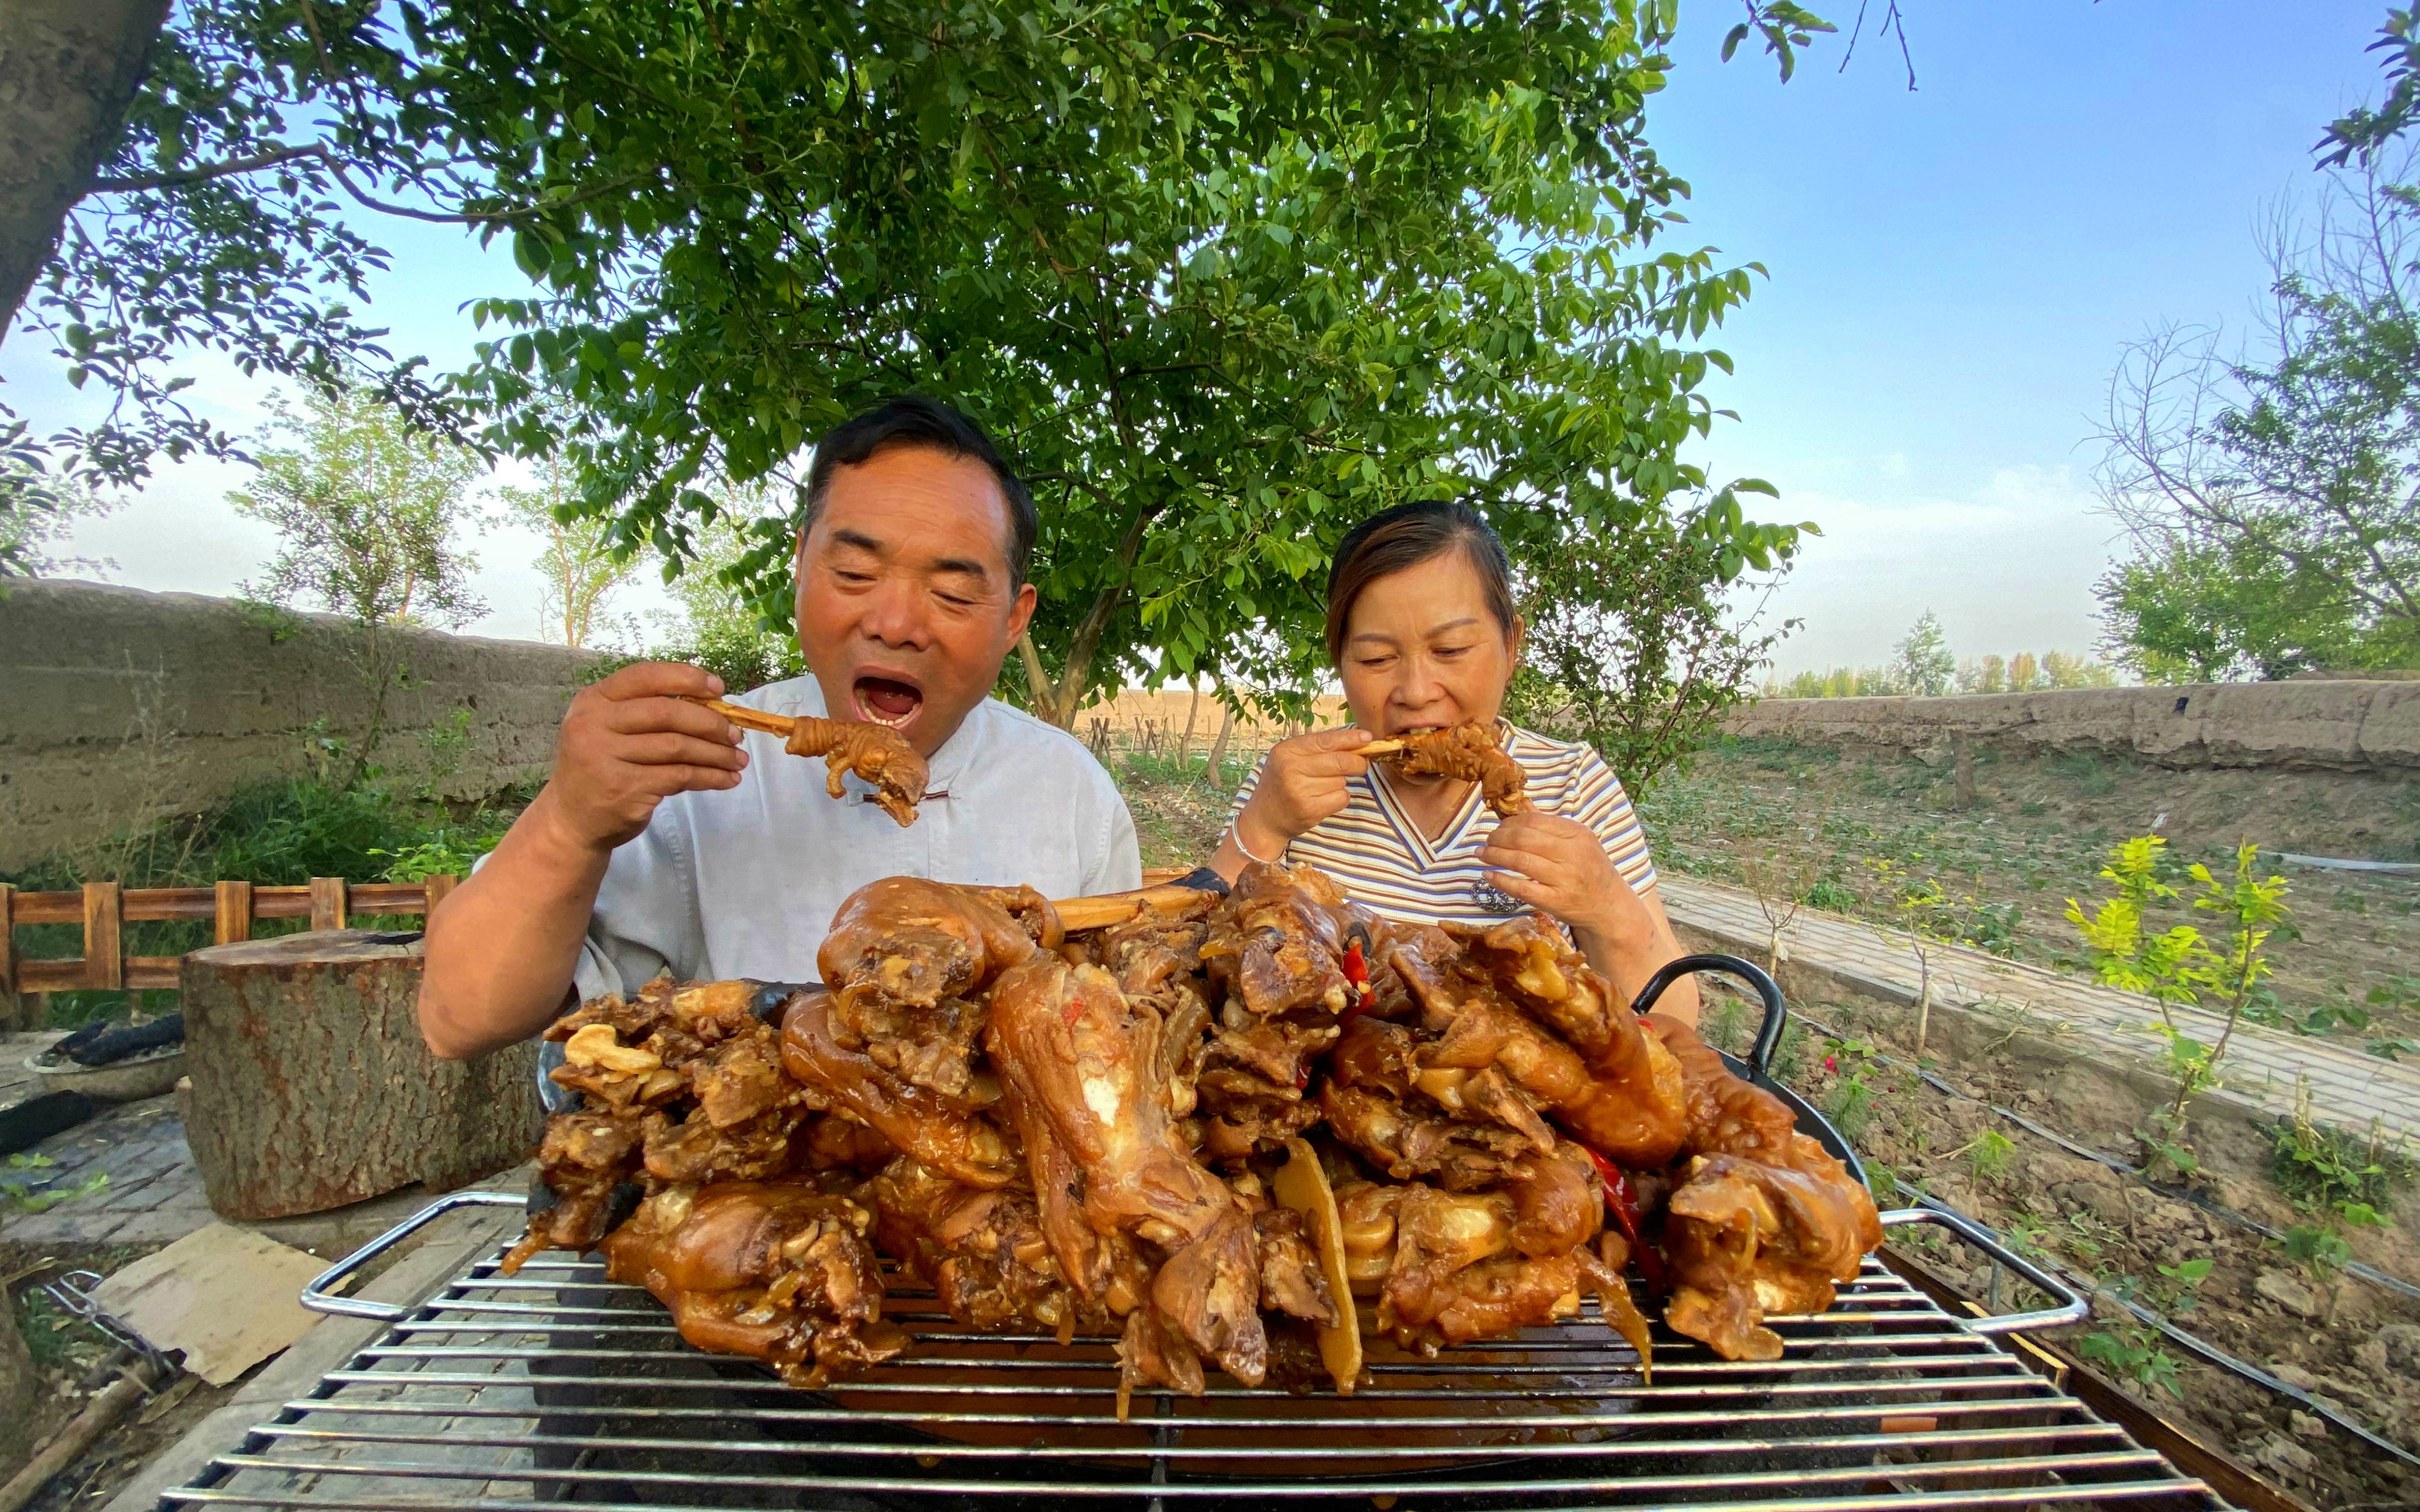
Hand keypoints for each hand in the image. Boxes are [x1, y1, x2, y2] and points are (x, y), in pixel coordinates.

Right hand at [536, 662, 749, 853]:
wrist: (572, 820)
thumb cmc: (601, 767)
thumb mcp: (609, 729)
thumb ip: (646, 712)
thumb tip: (713, 706)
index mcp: (593, 701)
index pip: (644, 676)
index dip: (685, 678)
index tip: (718, 688)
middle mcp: (594, 725)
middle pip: (667, 713)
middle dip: (710, 723)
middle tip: (736, 734)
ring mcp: (606, 758)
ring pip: (678, 747)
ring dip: (717, 754)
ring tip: (739, 759)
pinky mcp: (625, 789)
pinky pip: (680, 777)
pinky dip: (710, 778)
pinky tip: (727, 779)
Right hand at [1232, 725, 1373, 857]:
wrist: (1264, 818)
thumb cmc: (1282, 783)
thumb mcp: (1290, 758)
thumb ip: (1318, 748)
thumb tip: (1358, 741)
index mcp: (1287, 750)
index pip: (1326, 740)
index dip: (1351, 739)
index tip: (1368, 737)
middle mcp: (1291, 768)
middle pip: (1340, 761)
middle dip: (1357, 763)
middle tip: (1361, 766)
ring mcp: (1300, 790)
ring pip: (1342, 781)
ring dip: (1340, 783)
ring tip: (1321, 788)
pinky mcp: (1309, 810)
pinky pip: (1341, 798)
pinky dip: (1339, 798)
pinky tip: (1324, 800)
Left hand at [1476, 809, 1648, 945]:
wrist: (1609, 905)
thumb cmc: (1589, 868)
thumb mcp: (1577, 841)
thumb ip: (1548, 823)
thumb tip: (1521, 802)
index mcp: (1577, 834)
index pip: (1534, 820)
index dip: (1510, 822)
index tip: (1498, 827)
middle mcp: (1572, 853)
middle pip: (1524, 838)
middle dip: (1498, 837)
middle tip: (1487, 841)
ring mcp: (1564, 878)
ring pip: (1520, 861)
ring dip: (1495, 855)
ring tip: (1481, 854)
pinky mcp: (1557, 901)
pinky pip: (1522, 889)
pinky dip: (1501, 881)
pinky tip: (1488, 875)